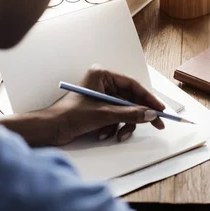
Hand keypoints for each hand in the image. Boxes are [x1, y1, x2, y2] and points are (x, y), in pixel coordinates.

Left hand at [46, 66, 165, 145]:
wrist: (49, 130)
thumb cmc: (69, 116)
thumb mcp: (104, 115)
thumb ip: (130, 114)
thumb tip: (151, 114)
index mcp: (102, 75)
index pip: (132, 85)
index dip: (148, 98)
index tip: (160, 109)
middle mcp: (103, 83)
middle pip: (131, 99)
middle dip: (138, 115)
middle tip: (156, 124)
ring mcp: (101, 96)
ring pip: (125, 110)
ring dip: (123, 124)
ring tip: (118, 135)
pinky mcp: (98, 109)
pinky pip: (116, 117)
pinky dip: (113, 127)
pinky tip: (104, 134)